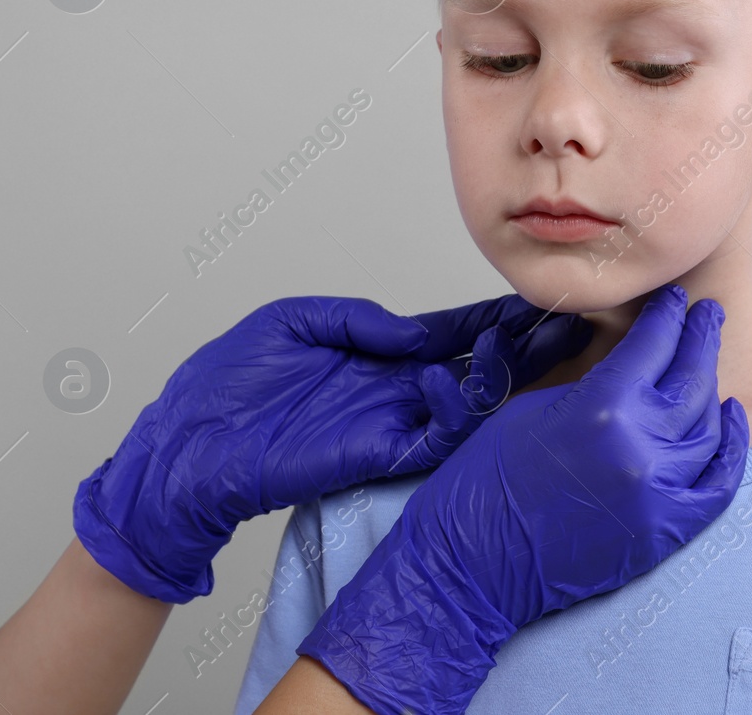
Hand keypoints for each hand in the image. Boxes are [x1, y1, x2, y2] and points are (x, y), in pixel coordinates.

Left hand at [74, 294, 590, 602]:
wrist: (185, 447)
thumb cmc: (226, 385)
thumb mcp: (295, 323)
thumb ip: (360, 321)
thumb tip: (416, 331)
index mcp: (377, 357)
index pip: (450, 334)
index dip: (491, 316)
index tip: (532, 297)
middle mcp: (394, 391)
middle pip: (476, 367)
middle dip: (522, 344)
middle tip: (566, 320)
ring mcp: (390, 424)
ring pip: (469, 403)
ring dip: (501, 373)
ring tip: (521, 339)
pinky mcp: (377, 455)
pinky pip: (434, 436)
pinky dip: (455, 409)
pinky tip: (451, 375)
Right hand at [294, 283, 748, 714]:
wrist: (473, 561)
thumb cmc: (487, 480)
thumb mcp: (536, 406)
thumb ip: (596, 384)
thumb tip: (632, 362)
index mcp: (603, 406)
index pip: (654, 343)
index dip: (667, 315)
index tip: (674, 300)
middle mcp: (640, 445)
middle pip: (692, 377)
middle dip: (701, 337)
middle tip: (708, 315)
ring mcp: (658, 491)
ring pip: (709, 426)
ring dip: (712, 388)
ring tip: (707, 365)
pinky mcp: (664, 531)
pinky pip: (718, 484)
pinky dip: (731, 448)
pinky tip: (730, 419)